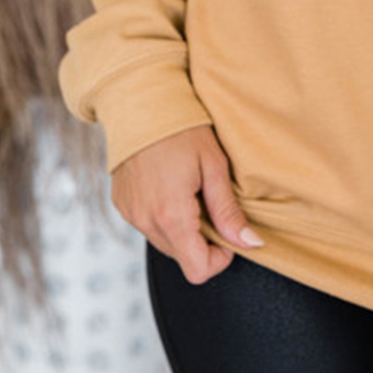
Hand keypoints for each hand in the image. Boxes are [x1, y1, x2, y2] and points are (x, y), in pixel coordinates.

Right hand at [110, 125, 264, 283]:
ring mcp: (130, 214)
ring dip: (183, 229)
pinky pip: (148, 226)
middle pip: (182, 257)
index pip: (197, 270)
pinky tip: (171, 187)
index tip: (228, 232)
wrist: (140, 103)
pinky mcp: (122, 206)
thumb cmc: (182, 129)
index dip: (219, 259)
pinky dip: (164, 217)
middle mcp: (145, 221)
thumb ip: (228, 211)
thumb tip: (250, 243)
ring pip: (165, 243)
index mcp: (171, 215)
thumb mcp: (214, 166)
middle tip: (211, 202)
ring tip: (191, 191)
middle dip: (202, 241)